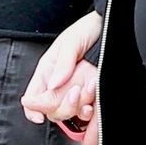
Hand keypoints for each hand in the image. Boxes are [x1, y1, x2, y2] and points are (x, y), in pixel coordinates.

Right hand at [22, 11, 101, 144]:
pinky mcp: (91, 97)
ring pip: (69, 114)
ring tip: (90, 87)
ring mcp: (76, 92)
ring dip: (79, 107)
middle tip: (75, 91)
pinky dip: (90, 113)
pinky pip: (86, 114)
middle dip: (63, 106)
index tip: (39, 116)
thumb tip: (53, 85)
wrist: (112, 28)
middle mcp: (60, 85)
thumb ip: (62, 63)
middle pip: (52, 110)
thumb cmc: (87, 30)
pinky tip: (93, 103)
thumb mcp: (71, 42)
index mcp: (48, 72)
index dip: (33, 109)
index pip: (33, 97)